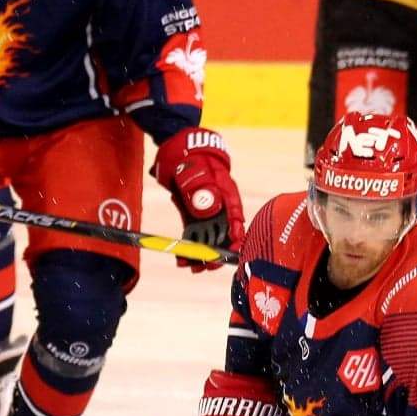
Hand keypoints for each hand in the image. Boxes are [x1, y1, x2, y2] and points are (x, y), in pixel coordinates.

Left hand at [154, 128, 241, 270]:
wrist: (180, 148)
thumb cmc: (192, 159)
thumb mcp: (198, 172)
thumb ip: (202, 191)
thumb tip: (208, 211)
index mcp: (228, 196)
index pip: (235, 222)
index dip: (235, 240)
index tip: (231, 254)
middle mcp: (220, 207)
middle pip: (222, 234)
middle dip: (215, 252)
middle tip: (206, 266)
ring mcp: (206, 211)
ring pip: (207, 237)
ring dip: (201, 253)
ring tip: (192, 267)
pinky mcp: (192, 214)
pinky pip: (193, 233)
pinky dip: (189, 245)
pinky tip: (182, 258)